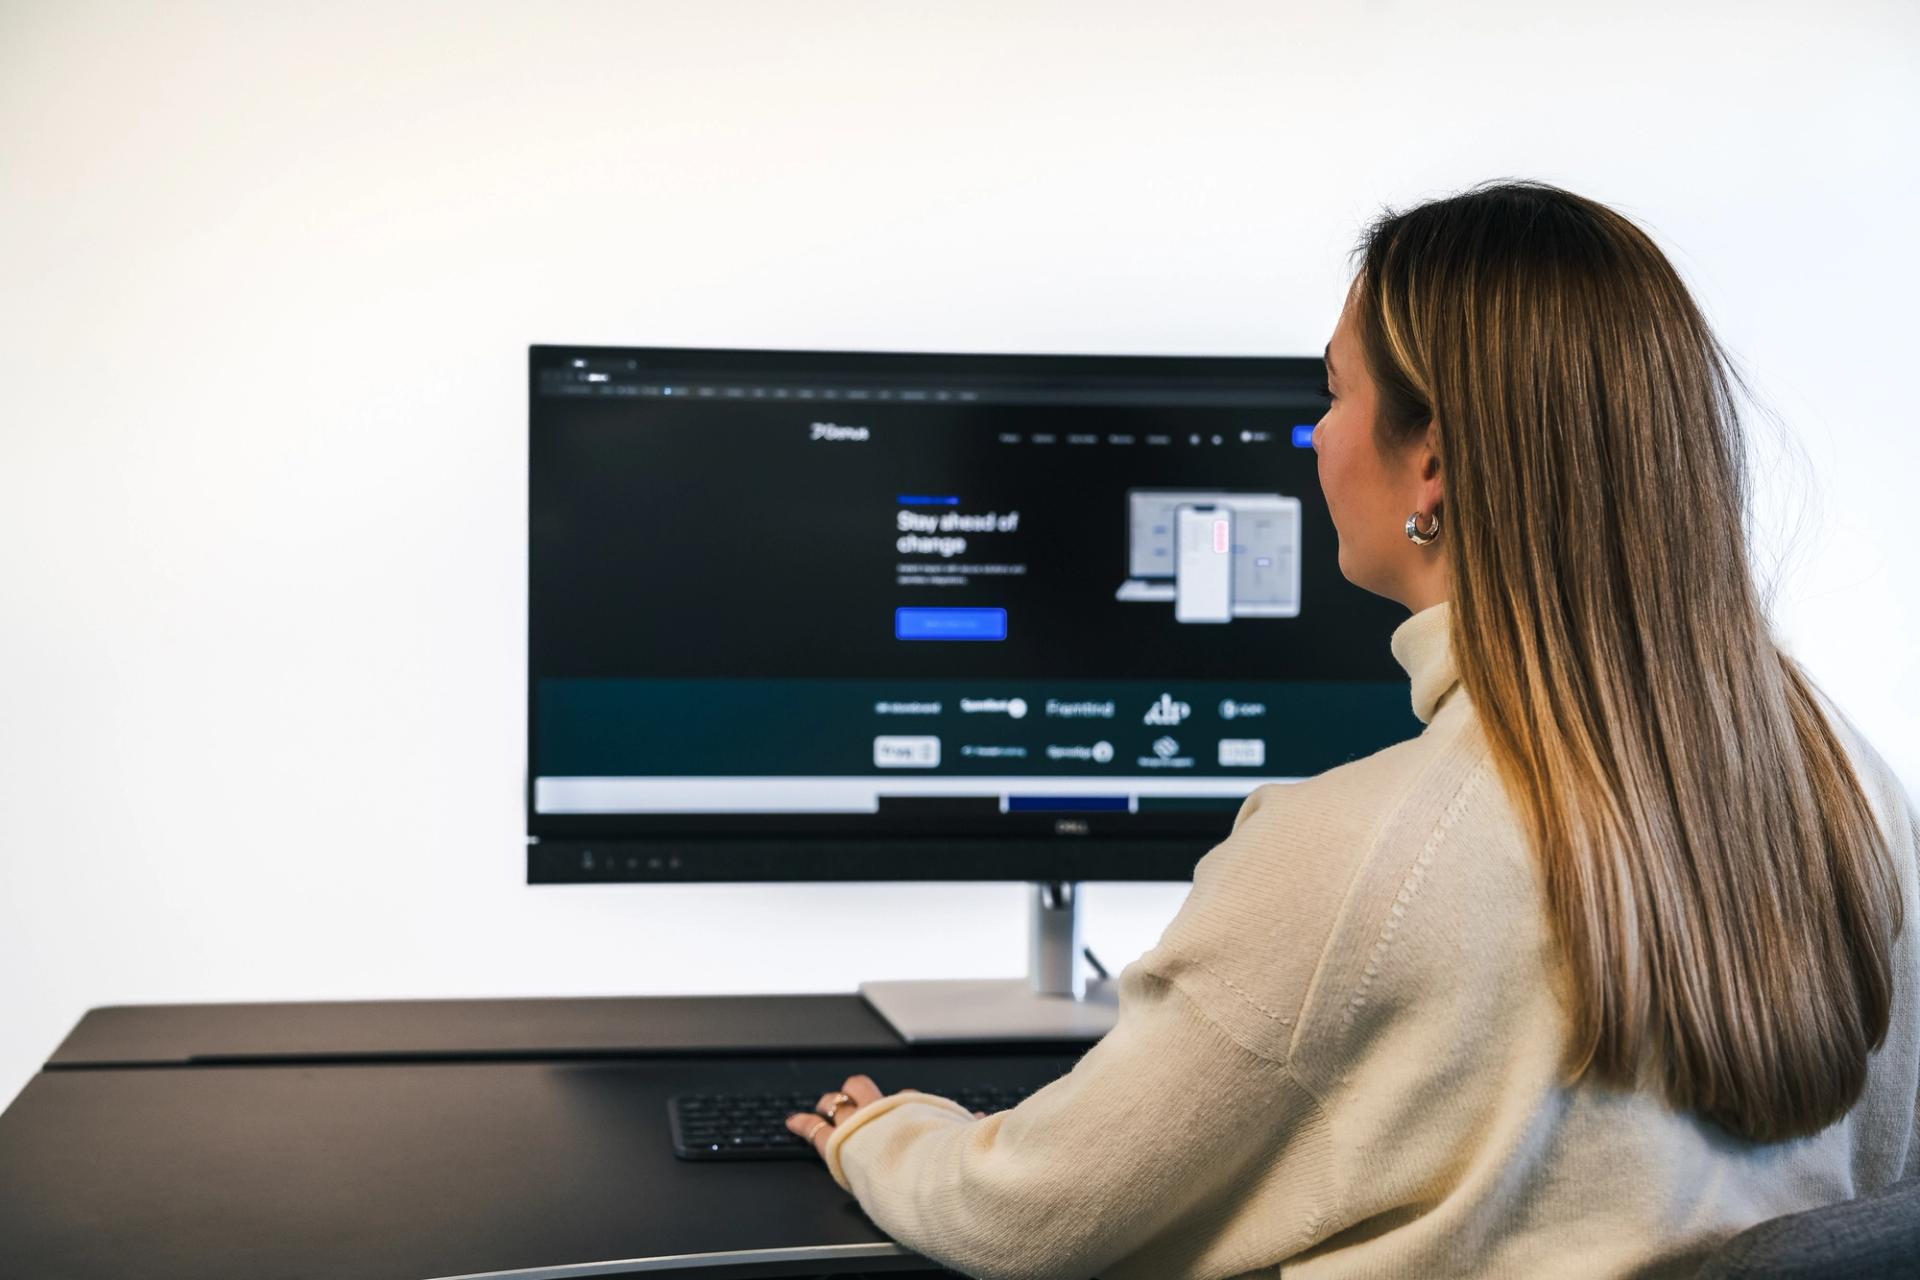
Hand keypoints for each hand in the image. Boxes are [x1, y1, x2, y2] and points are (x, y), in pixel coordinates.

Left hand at [785, 1074, 987, 1161]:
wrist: (924, 1177)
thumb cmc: (949, 1162)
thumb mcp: (966, 1141)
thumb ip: (971, 1129)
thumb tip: (983, 1119)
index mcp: (914, 1110)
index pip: (903, 1100)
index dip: (899, 1106)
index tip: (899, 1110)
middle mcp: (884, 1110)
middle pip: (865, 1089)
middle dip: (859, 1093)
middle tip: (854, 1101)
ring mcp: (859, 1125)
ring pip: (837, 1102)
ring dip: (831, 1105)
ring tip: (824, 1107)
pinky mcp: (840, 1144)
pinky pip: (815, 1130)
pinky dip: (803, 1123)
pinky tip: (792, 1121)